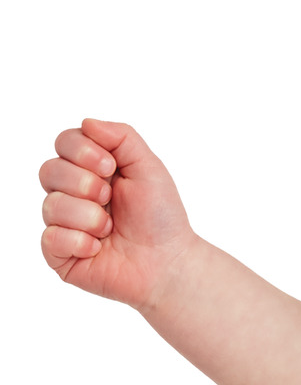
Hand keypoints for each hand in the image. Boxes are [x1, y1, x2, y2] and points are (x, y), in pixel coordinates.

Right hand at [40, 118, 197, 310]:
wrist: (168, 262)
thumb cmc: (160, 217)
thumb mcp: (148, 166)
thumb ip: (121, 137)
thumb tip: (86, 122)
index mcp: (90, 169)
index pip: (64, 142)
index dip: (82, 151)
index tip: (110, 167)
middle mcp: (72, 193)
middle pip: (48, 170)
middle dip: (84, 183)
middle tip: (110, 198)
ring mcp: (64, 224)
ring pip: (50, 205)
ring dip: (88, 216)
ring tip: (110, 228)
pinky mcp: (60, 254)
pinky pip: (50, 238)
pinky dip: (79, 241)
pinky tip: (98, 248)